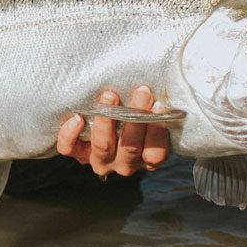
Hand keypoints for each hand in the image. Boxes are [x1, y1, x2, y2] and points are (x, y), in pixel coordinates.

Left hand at [56, 85, 170, 176]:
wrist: (112, 118)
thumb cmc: (138, 111)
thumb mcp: (154, 113)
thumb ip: (162, 105)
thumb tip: (177, 83)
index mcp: (147, 158)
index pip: (155, 154)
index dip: (157, 132)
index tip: (160, 106)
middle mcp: (124, 164)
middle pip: (131, 147)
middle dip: (136, 118)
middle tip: (142, 91)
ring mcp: (100, 160)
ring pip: (103, 146)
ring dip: (106, 120)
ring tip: (110, 96)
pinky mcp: (78, 153)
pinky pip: (70, 148)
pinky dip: (70, 135)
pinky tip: (76, 118)